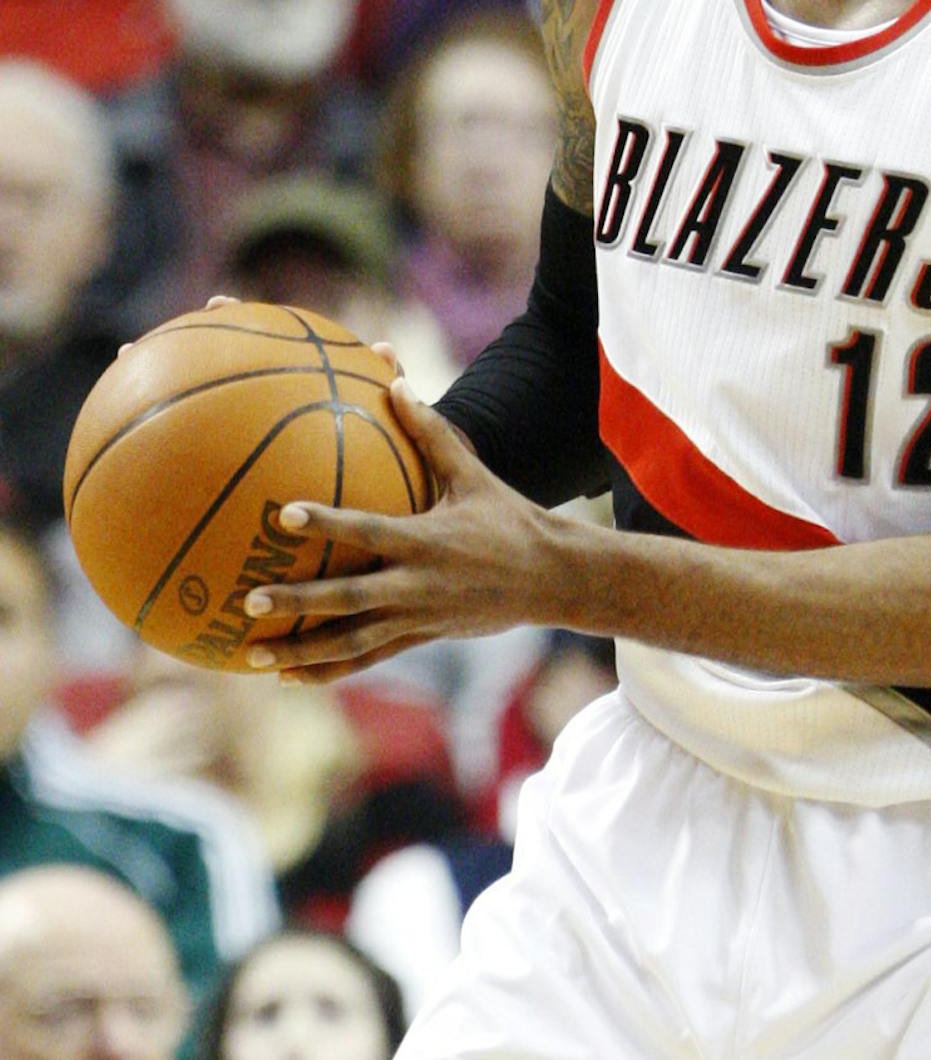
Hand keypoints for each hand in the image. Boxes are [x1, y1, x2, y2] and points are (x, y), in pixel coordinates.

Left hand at [239, 381, 571, 682]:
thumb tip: (396, 382)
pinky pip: (367, 658)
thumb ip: (433, 433)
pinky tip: (289, 677)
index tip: (285, 516)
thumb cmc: (509, 518)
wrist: (551, 578)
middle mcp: (418, 585)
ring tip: (253, 656)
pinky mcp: (420, 637)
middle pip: (350, 599)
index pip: (370, 531)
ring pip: (352, 641)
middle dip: (299, 603)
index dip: (329, 524)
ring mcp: (418, 617)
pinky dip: (328, 670)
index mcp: (428, 541)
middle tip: (249, 601)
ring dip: (302, 651)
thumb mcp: (474, 475)